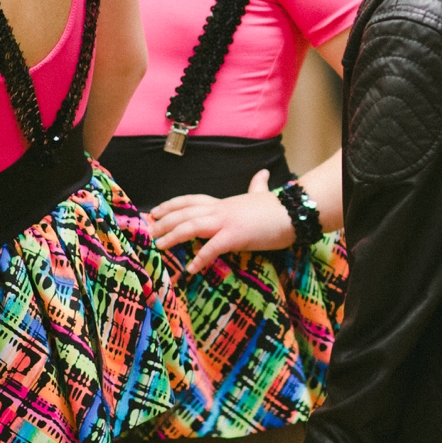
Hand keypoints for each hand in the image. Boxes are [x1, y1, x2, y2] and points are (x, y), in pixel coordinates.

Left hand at [147, 169, 290, 270]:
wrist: (293, 211)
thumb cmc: (278, 207)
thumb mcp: (262, 195)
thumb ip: (258, 185)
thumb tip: (263, 173)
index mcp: (224, 203)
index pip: (191, 200)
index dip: (171, 205)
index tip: (155, 211)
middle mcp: (221, 209)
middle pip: (185, 212)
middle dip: (164, 221)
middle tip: (148, 231)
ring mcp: (227, 221)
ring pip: (191, 225)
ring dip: (172, 236)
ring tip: (159, 247)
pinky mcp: (236, 235)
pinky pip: (212, 247)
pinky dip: (199, 258)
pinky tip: (190, 269)